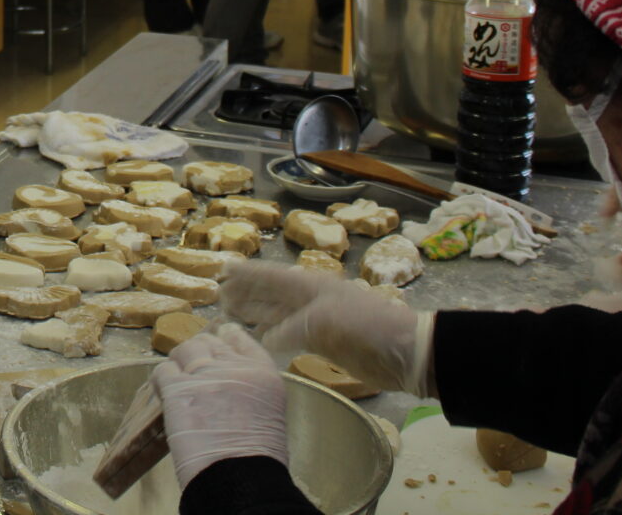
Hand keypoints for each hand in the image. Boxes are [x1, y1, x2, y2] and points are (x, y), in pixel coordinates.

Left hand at [153, 324, 288, 490]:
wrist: (240, 477)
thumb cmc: (257, 457)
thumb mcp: (268, 413)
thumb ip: (249, 389)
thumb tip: (227, 383)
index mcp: (263, 373)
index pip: (240, 339)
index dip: (224, 338)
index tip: (217, 340)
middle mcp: (234, 367)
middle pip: (207, 342)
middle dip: (198, 353)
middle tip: (192, 371)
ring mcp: (204, 375)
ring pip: (183, 350)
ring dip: (178, 363)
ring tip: (176, 382)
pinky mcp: (178, 389)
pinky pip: (162, 370)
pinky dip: (160, 380)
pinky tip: (162, 392)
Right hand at [222, 261, 435, 395]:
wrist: (403, 352)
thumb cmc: (365, 328)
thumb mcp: (322, 324)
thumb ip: (288, 331)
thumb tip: (264, 341)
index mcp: (309, 285)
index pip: (270, 276)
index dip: (247, 274)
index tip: (223, 270)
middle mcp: (309, 299)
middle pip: (270, 293)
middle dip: (245, 293)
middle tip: (218, 295)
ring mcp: (316, 320)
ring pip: (277, 314)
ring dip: (255, 313)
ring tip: (230, 315)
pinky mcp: (323, 341)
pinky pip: (288, 334)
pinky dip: (271, 336)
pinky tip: (258, 341)